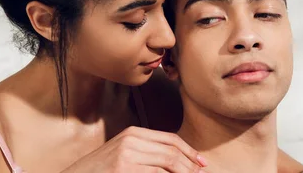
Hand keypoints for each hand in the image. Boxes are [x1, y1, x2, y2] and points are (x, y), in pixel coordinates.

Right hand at [61, 126, 207, 172]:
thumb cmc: (100, 171)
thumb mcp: (123, 154)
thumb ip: (146, 152)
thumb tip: (176, 161)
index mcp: (133, 133)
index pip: (170, 139)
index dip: (190, 151)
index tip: (202, 163)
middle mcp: (131, 140)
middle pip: (172, 151)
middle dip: (191, 164)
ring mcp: (126, 154)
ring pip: (167, 163)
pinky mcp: (123, 168)